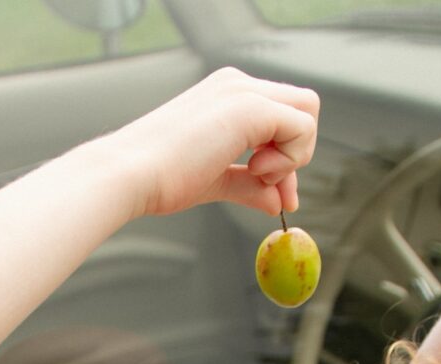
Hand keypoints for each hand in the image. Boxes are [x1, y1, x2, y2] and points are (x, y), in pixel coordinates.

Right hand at [104, 68, 320, 219]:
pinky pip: (303, 127)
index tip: (275, 191)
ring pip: (309, 111)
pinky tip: (255, 170)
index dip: (289, 156)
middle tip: (270, 183)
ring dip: (295, 153)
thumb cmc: (161, 177)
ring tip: (255, 173)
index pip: (284, 114)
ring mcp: (243, 90)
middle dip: (299, 152)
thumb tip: (278, 202)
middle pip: (304, 106)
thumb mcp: (216, 180)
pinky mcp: (250, 106)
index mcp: (227, 93)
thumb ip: (250, 186)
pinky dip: (291, 158)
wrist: (131, 175)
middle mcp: (237, 84)